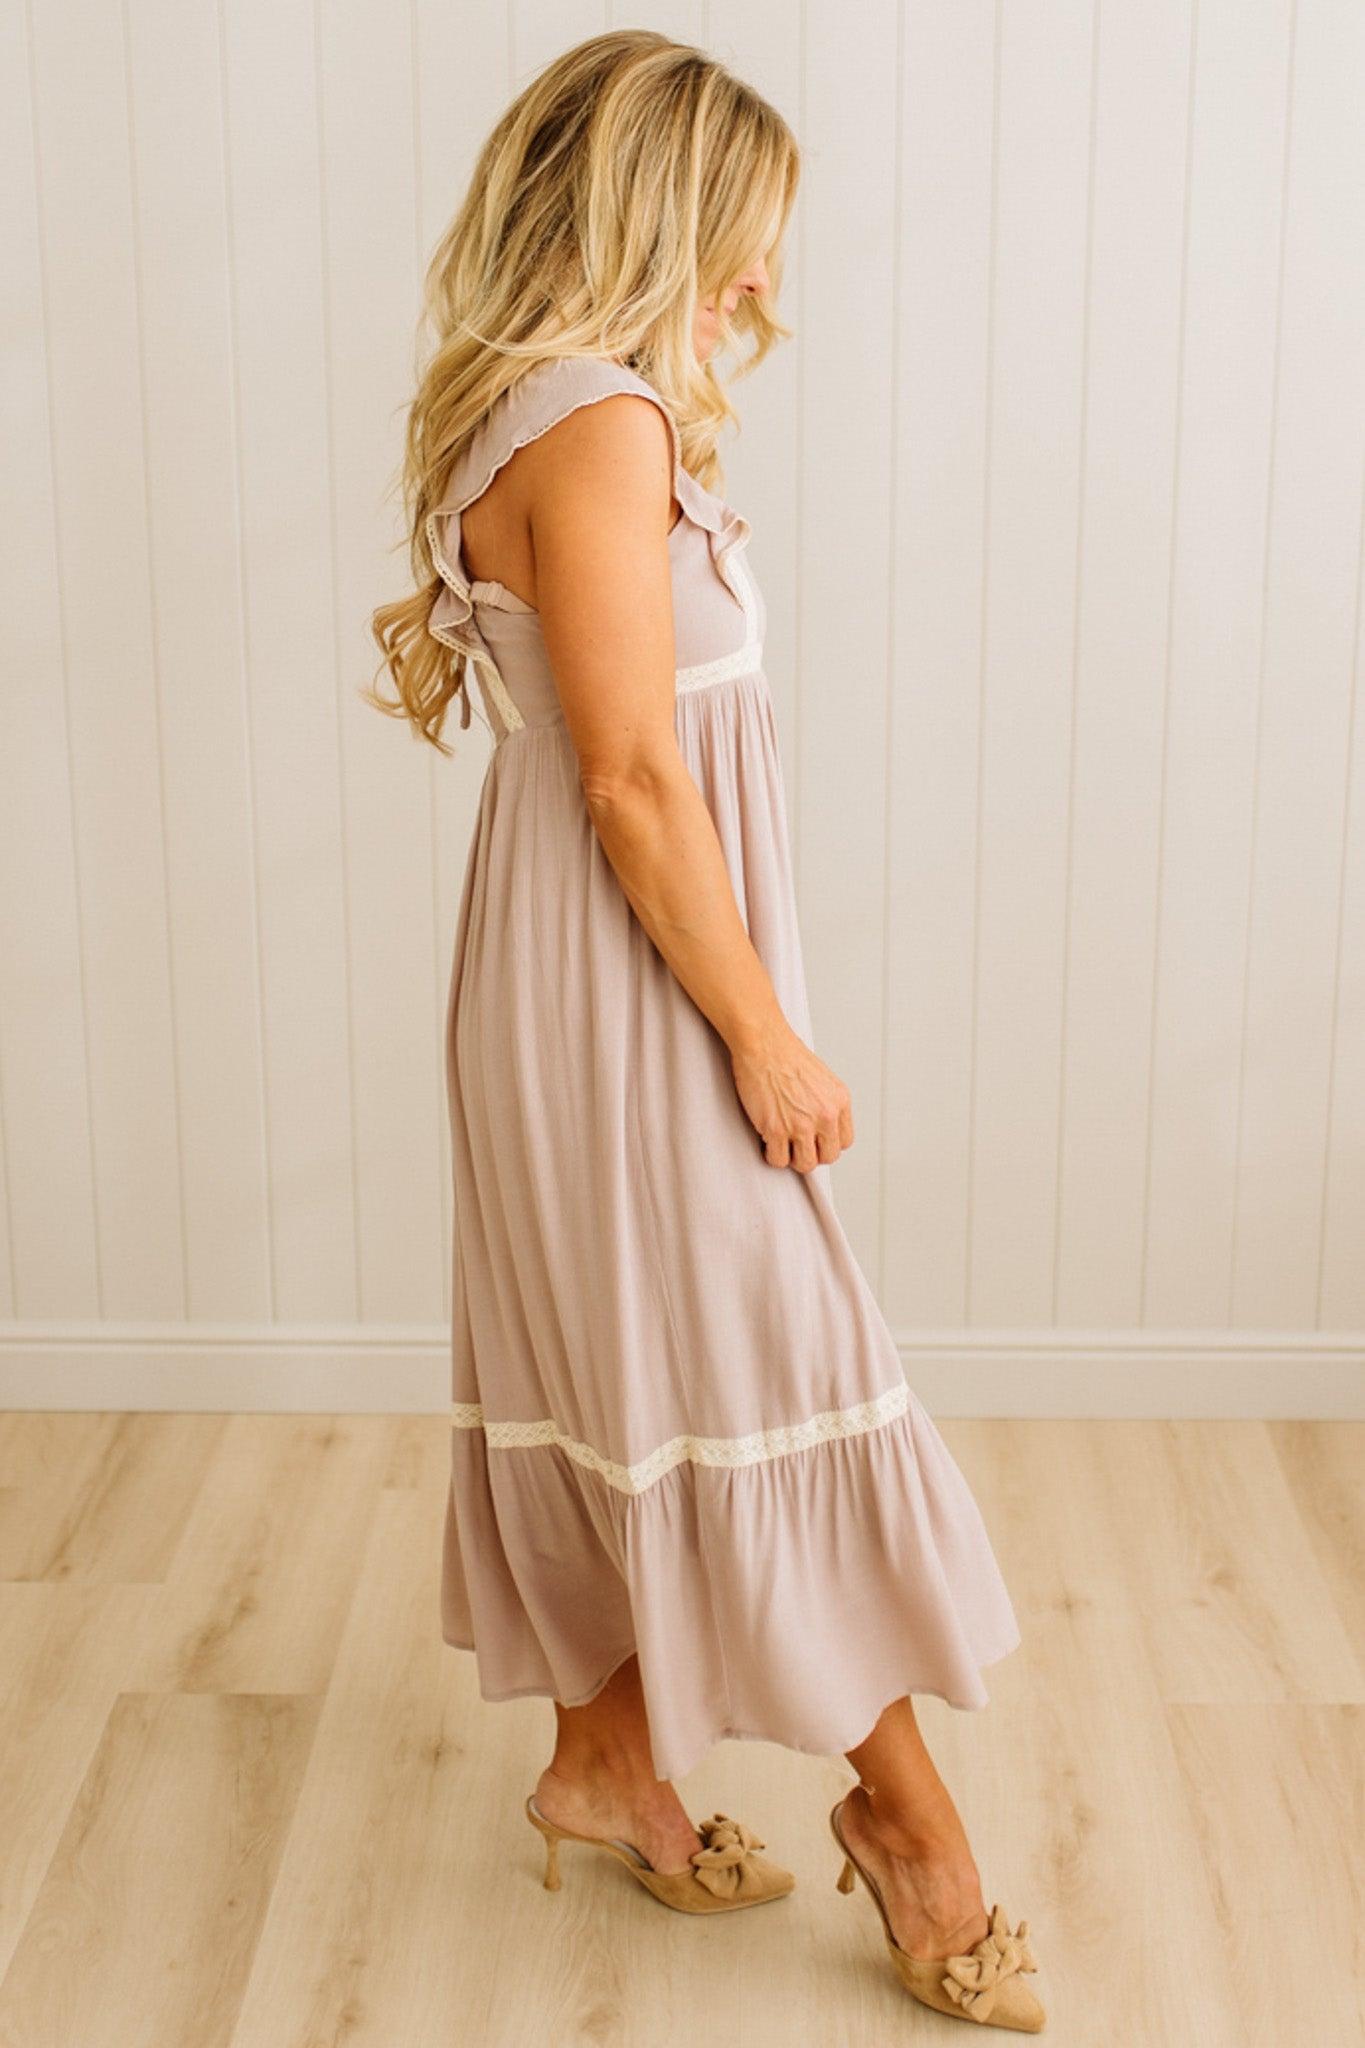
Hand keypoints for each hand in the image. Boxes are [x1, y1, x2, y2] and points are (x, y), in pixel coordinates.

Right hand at [729, 1019, 854, 1170]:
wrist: (763, 1043)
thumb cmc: (785, 1054)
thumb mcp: (822, 1079)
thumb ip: (826, 1104)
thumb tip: (821, 1128)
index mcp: (839, 1101)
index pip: (844, 1141)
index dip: (827, 1144)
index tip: (815, 1141)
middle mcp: (825, 1115)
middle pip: (828, 1157)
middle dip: (811, 1154)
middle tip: (796, 1144)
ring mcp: (801, 1124)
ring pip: (805, 1164)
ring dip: (792, 1158)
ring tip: (781, 1144)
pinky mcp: (776, 1129)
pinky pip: (777, 1160)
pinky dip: (771, 1155)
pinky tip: (767, 1140)